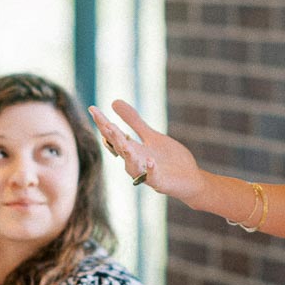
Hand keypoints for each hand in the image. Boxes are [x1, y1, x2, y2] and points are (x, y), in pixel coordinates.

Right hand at [88, 102, 204, 205]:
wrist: (191, 180)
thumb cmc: (170, 159)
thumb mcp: (151, 136)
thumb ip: (134, 122)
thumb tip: (114, 101)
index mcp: (133, 150)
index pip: (114, 136)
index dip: (103, 123)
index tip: (93, 108)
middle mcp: (136, 162)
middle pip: (120, 149)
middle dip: (113, 138)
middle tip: (106, 124)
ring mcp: (147, 173)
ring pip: (132, 166)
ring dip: (128, 155)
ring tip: (124, 144)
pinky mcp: (160, 182)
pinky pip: (153, 177)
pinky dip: (150, 170)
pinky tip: (151, 160)